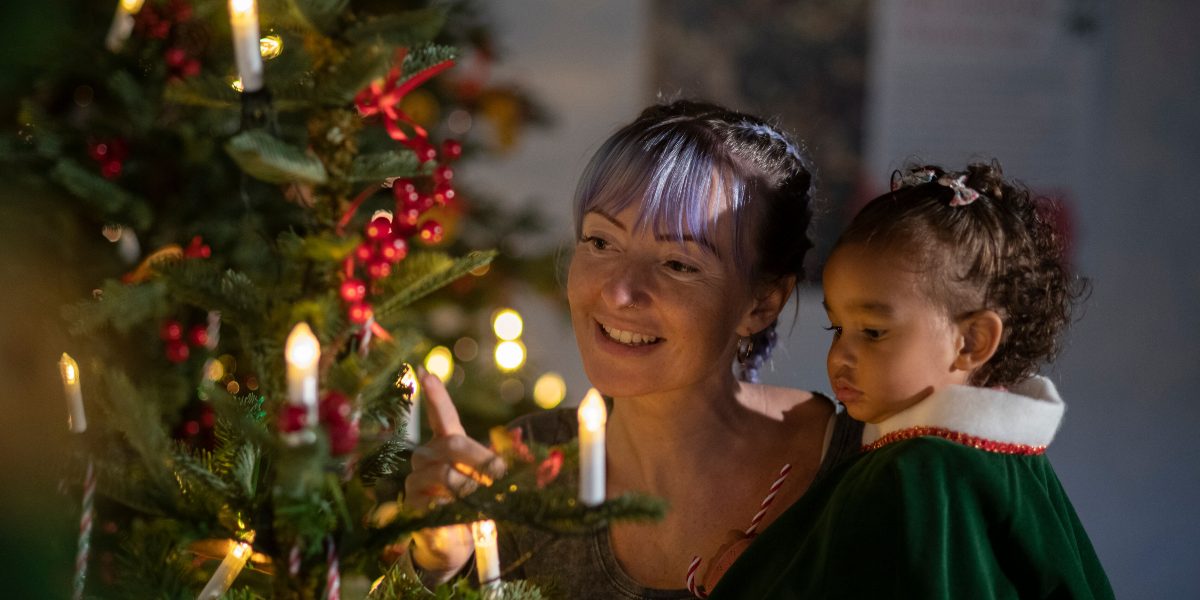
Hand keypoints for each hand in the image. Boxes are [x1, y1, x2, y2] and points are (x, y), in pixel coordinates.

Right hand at [403, 369, 505, 581]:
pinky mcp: (412, 504)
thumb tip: (525, 439)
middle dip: (481, 459)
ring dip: (471, 488)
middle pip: (452, 444)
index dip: (434, 395)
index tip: (425, 371)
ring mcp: (415, 480)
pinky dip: (457, 506)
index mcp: (446, 447)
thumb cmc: (474, 509)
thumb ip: (507, 462)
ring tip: (479, 502)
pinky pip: (438, 499)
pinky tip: (459, 517)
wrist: (454, 548)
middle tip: (501, 474)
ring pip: (446, 473)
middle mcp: (426, 458)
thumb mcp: (493, 484)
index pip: (440, 416)